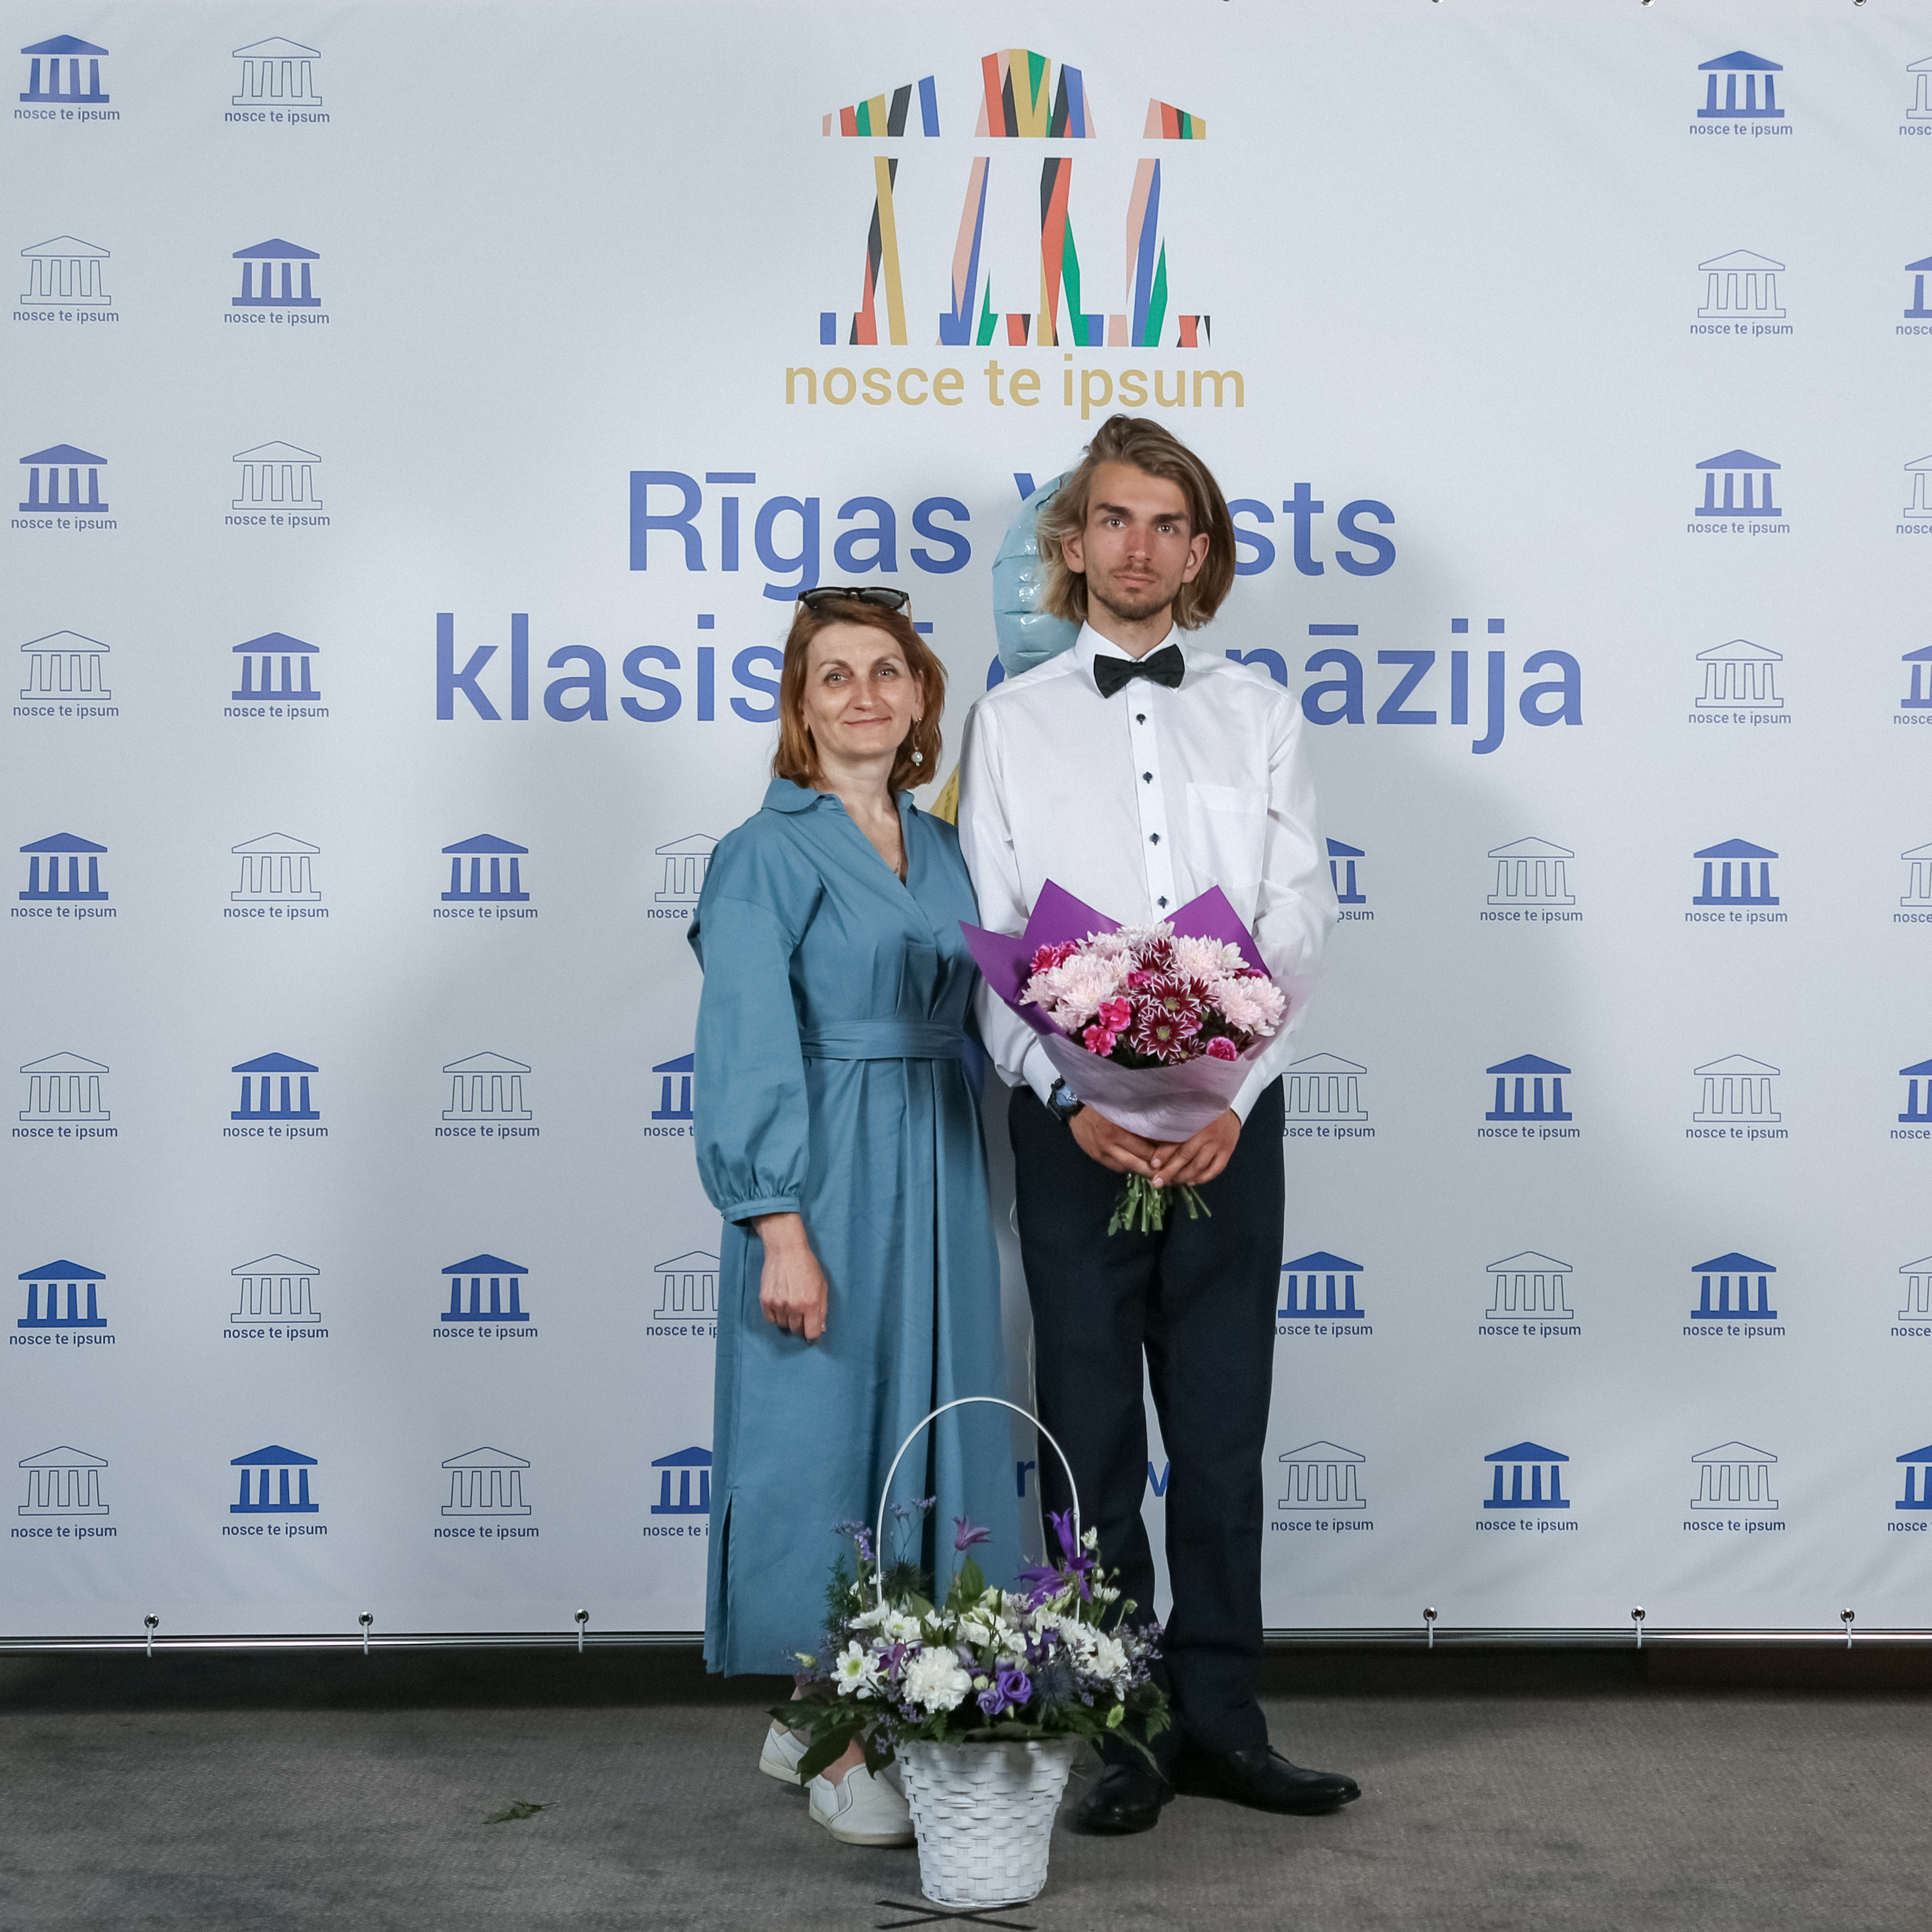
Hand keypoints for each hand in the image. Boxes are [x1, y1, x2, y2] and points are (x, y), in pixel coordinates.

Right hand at [748, 1212, 828, 1342]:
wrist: (786, 1250)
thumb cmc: (807, 1266)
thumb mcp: (822, 1286)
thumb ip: (822, 1309)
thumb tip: (821, 1329)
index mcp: (811, 1303)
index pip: (811, 1333)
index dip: (813, 1335)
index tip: (812, 1332)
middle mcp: (794, 1306)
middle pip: (797, 1330)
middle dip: (801, 1324)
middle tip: (802, 1312)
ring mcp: (778, 1304)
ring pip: (783, 1325)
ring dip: (788, 1320)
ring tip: (791, 1304)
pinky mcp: (765, 1300)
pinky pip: (770, 1319)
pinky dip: (776, 1316)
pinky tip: (780, 1305)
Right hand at [1068, 1104, 1163, 1177]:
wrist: (1074, 1106)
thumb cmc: (1103, 1103)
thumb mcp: (1122, 1107)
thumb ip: (1138, 1119)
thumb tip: (1161, 1132)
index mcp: (1118, 1129)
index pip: (1146, 1148)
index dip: (1161, 1154)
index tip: (1173, 1155)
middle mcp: (1110, 1143)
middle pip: (1137, 1162)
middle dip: (1153, 1169)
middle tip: (1167, 1171)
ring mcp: (1102, 1152)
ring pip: (1127, 1167)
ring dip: (1141, 1169)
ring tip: (1155, 1171)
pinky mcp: (1096, 1157)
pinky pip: (1116, 1167)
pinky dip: (1127, 1166)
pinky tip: (1134, 1163)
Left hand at [1152, 1110, 1240, 1187]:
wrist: (1226, 1104)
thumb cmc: (1198, 1109)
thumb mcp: (1185, 1110)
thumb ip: (1172, 1124)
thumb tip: (1151, 1141)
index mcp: (1194, 1119)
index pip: (1176, 1140)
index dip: (1163, 1153)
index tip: (1153, 1164)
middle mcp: (1207, 1132)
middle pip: (1186, 1156)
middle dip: (1169, 1171)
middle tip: (1157, 1182)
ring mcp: (1219, 1142)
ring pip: (1199, 1166)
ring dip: (1184, 1177)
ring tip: (1171, 1182)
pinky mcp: (1227, 1150)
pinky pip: (1214, 1169)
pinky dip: (1202, 1178)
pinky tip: (1191, 1181)